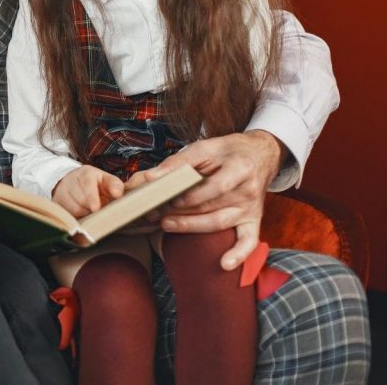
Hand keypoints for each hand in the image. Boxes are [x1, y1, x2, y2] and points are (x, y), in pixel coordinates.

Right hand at [53, 165, 123, 217]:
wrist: (74, 182)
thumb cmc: (96, 184)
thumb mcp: (107, 180)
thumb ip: (116, 186)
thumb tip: (117, 194)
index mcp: (86, 173)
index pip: (87, 184)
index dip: (92, 197)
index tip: (96, 208)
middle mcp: (70, 180)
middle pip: (80, 200)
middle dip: (91, 208)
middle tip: (97, 209)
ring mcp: (61, 191)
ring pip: (73, 210)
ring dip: (84, 214)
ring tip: (89, 210)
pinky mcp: (55, 202)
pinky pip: (65, 215)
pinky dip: (74, 218)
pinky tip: (80, 214)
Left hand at [140, 130, 284, 269]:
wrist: (261, 154)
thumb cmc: (229, 151)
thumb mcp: (206, 147)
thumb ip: (179, 162)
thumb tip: (151, 178)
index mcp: (240, 169)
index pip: (213, 187)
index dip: (189, 196)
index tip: (166, 198)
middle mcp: (248, 191)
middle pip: (211, 206)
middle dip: (179, 211)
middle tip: (153, 212)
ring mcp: (252, 208)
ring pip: (219, 223)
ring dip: (190, 226)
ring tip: (165, 224)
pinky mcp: (254, 220)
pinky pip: (249, 241)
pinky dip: (239, 255)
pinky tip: (224, 264)